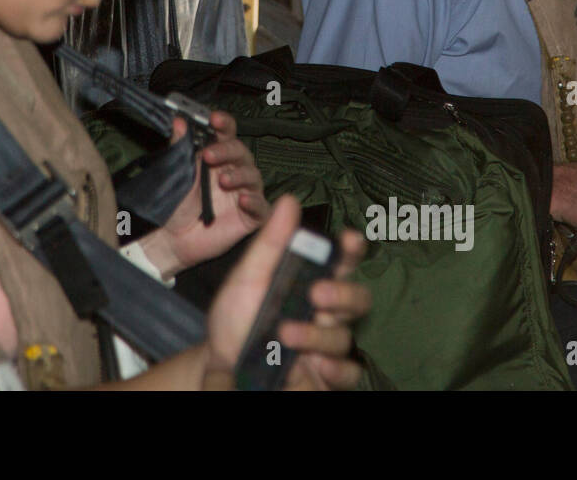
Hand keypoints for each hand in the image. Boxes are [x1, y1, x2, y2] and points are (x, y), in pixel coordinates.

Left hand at [139, 110, 269, 276]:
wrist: (173, 237)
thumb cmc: (177, 202)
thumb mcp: (176, 174)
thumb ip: (179, 147)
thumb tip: (179, 122)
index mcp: (217, 155)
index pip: (226, 133)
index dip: (223, 124)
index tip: (214, 119)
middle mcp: (234, 170)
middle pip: (240, 152)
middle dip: (226, 151)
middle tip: (209, 155)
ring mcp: (245, 192)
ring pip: (252, 176)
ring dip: (239, 175)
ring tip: (223, 180)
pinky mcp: (251, 216)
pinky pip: (260, 206)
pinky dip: (253, 201)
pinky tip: (242, 199)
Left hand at [203, 196, 370, 390]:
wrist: (220, 362)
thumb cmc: (238, 315)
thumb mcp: (248, 276)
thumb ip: (271, 243)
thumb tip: (289, 200)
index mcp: (311, 281)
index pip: (342, 261)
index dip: (351, 248)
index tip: (349, 238)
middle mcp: (327, 312)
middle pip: (357, 299)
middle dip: (342, 294)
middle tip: (316, 294)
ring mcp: (328, 345)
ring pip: (344, 336)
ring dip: (317, 334)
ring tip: (285, 334)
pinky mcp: (326, 375)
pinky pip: (348, 373)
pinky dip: (336, 369)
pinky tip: (316, 366)